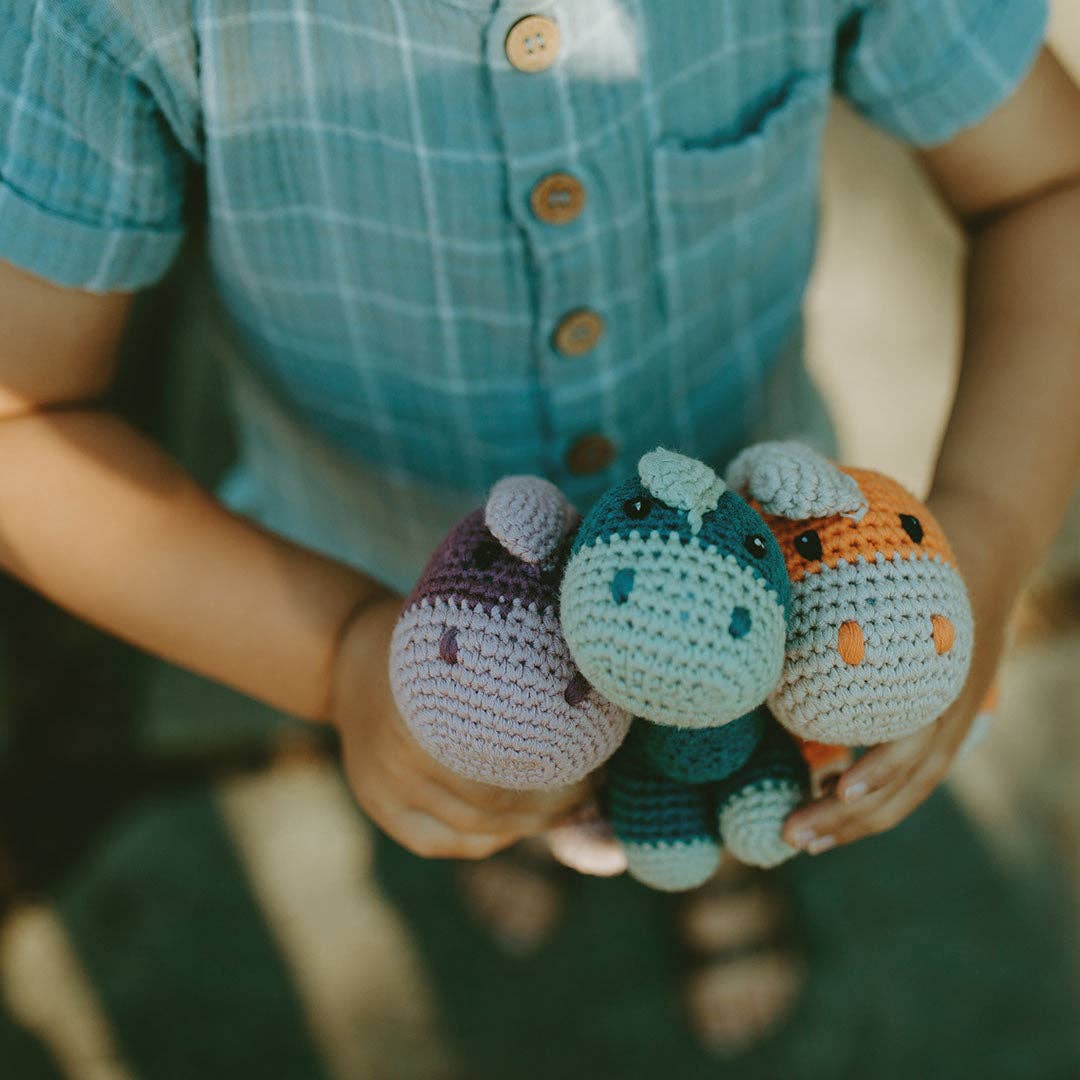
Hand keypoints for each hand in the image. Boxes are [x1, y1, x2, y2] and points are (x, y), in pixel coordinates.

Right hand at [329, 592, 591, 858]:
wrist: (347, 657)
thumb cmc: (431, 641)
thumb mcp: (466, 641)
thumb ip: (510, 673)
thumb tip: (590, 694)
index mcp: (421, 711)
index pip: (502, 772)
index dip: (555, 777)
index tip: (594, 762)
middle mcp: (397, 759)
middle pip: (491, 808)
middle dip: (550, 805)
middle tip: (590, 788)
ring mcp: (384, 791)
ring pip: (473, 832)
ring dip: (526, 826)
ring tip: (567, 807)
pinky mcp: (381, 810)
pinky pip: (444, 842)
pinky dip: (489, 838)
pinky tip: (520, 823)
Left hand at [782, 487, 1020, 853]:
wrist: (989, 554)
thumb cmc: (921, 556)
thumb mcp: (885, 567)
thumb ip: (833, 591)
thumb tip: (763, 610)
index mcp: (941, 671)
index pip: (914, 738)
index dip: (878, 769)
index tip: (836, 788)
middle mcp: (952, 707)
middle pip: (906, 782)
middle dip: (849, 816)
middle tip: (792, 836)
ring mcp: (953, 722)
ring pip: (907, 790)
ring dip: (855, 820)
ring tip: (802, 838)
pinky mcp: (942, 726)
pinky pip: (908, 773)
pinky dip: (870, 794)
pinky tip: (826, 799)